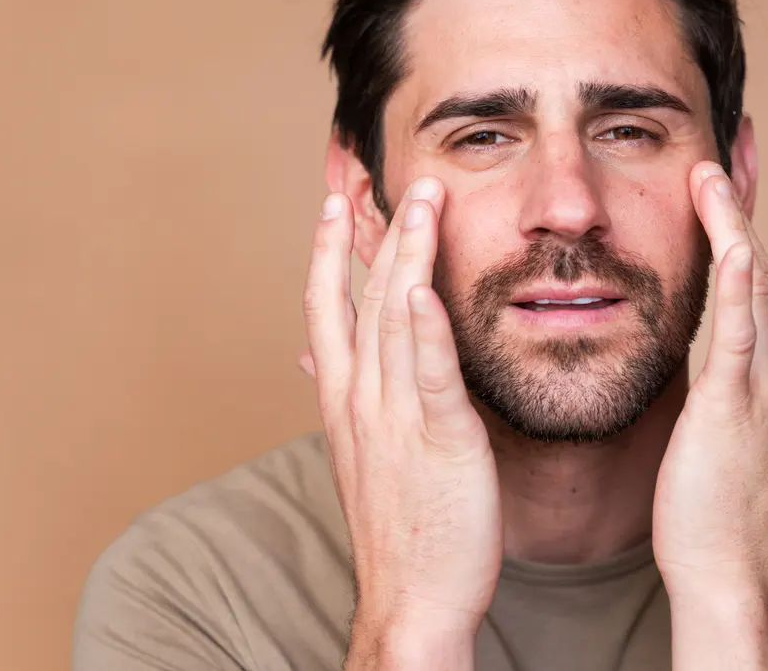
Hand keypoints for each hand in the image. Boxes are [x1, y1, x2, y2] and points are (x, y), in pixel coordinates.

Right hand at [302, 178, 501, 666]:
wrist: (412, 599)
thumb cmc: (402, 526)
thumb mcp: (367, 453)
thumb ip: (357, 397)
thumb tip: (330, 361)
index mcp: (346, 399)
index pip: (328, 305)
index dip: (330, 247)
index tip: (336, 196)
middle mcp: (362, 398)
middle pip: (360, 296)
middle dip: (371, 229)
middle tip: (381, 169)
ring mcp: (396, 417)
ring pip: (394, 319)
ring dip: (404, 253)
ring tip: (418, 196)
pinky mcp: (439, 439)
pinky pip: (428, 375)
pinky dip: (422, 328)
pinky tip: (420, 287)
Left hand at [653, 162, 767, 602]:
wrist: (732, 567)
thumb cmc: (733, 499)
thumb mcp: (752, 420)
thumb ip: (748, 370)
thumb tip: (733, 333)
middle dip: (767, 204)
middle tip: (747, 143)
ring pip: (759, 287)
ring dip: (735, 222)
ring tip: (712, 168)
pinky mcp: (732, 404)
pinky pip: (740, 335)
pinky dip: (743, 286)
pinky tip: (741, 244)